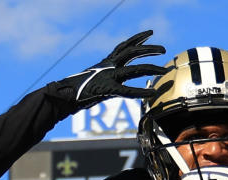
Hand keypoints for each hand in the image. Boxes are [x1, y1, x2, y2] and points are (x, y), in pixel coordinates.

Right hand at [51, 30, 168, 109]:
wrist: (63, 96)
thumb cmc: (78, 91)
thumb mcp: (97, 81)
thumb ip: (109, 79)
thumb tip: (118, 81)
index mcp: (106, 63)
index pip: (124, 46)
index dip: (137, 39)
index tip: (150, 34)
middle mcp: (108, 66)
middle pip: (132, 52)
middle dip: (149, 49)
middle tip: (163, 49)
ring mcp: (108, 76)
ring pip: (134, 69)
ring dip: (151, 68)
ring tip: (164, 70)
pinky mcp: (106, 89)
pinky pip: (127, 90)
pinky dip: (140, 92)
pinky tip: (151, 93)